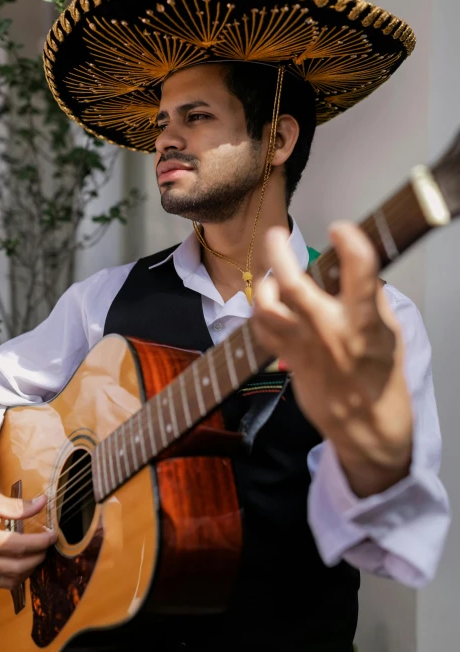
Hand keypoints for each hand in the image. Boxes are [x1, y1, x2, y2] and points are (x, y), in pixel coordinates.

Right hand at [0, 490, 56, 588]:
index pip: (20, 546)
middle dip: (38, 557)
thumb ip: (18, 506)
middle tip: (48, 545)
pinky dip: (15, 577)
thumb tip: (42, 503)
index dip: (41, 542)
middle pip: (18, 567)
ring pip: (10, 580)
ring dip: (28, 571)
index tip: (53, 535)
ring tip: (37, 555)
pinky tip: (22, 564)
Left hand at [252, 222, 412, 497]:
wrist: (363, 423)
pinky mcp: (286, 358)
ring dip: (265, 286)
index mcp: (364, 321)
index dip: (350, 241)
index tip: (341, 229)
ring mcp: (303, 345)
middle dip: (280, 252)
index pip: (360, 271)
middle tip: (277, 235)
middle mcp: (330, 330)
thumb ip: (370, 299)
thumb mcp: (390, 332)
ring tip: (274, 277)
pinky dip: (260, 311)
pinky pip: (261, 328)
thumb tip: (349, 267)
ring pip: (267, 308)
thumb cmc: (380, 376)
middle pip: (293, 283)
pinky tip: (271, 303)